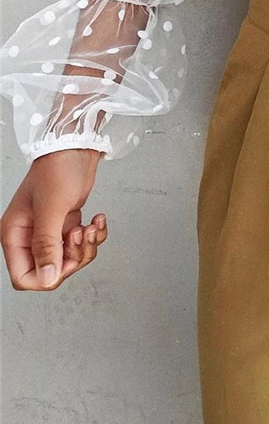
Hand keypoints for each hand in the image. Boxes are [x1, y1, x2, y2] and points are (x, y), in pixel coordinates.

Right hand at [1, 149, 107, 290]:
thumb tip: (47, 277)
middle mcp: (30, 235)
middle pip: (51, 270)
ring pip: (69, 259)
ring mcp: (49, 230)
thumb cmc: (58, 168)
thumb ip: (47, 245)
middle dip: (73, 257)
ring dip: (86, 245)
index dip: (47, 275)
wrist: (77, 146)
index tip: (65, 261)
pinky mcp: (66, 224)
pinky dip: (94, 235)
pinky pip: (81, 243)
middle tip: (80, 234)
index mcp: (15, 234)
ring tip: (91, 226)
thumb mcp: (52, 208)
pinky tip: (97, 219)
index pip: (24, 277)